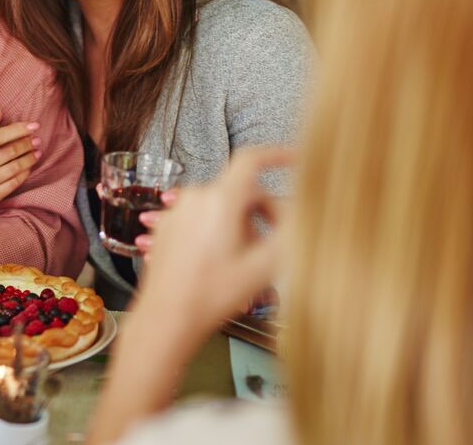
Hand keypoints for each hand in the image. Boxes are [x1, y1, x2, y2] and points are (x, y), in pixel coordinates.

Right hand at [0, 105, 40, 218]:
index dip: (17, 130)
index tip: (33, 126)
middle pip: (7, 153)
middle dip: (26, 144)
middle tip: (37, 139)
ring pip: (12, 169)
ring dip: (28, 159)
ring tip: (37, 152)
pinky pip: (12, 184)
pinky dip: (24, 174)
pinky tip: (29, 167)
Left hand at [132, 147, 291, 334]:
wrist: (165, 318)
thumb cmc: (213, 294)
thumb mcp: (264, 267)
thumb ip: (291, 233)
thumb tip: (306, 212)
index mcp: (220, 199)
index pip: (251, 159)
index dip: (277, 154)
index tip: (296, 158)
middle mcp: (195, 197)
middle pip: (241, 192)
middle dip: (263, 215)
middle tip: (276, 247)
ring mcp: (176, 211)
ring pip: (222, 209)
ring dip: (240, 229)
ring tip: (247, 266)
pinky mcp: (166, 227)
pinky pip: (201, 220)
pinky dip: (218, 234)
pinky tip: (223, 265)